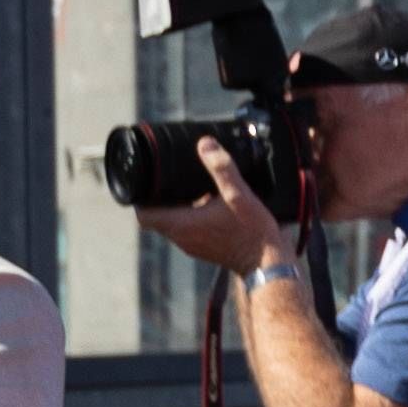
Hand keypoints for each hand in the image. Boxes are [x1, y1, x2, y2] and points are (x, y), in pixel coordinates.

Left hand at [138, 136, 295, 279]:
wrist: (267, 262)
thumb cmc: (252, 231)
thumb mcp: (238, 194)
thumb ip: (221, 168)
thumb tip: (205, 144)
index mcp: (182, 225)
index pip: (144, 216)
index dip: (139, 199)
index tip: (146, 181)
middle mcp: (181, 238)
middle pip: (155, 218)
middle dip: (157, 199)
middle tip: (166, 178)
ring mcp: (191, 246)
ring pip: (170, 224)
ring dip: (174, 208)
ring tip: (186, 187)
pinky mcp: (203, 248)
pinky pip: (185, 230)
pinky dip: (188, 216)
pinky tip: (206, 203)